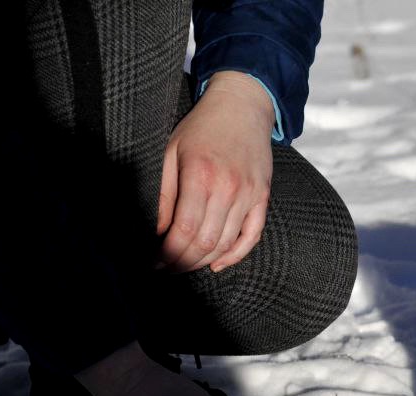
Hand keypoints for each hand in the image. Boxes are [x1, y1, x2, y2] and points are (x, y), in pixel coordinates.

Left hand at [157, 71, 274, 273]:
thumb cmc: (201, 127)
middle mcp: (228, 188)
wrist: (241, 107)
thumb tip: (157, 230)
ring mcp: (248, 195)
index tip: (153, 262)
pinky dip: (235, 256)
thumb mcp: (171, 152)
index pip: (182, 230)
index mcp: (200, 175)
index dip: (166, 253)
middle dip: (181, 262)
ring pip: (225, 244)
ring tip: (184, 265)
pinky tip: (217, 264)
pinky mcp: (262, 197)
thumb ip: (165, 193)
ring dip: (202, 262)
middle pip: (204, 243)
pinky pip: (252, 236)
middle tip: (165, 269)